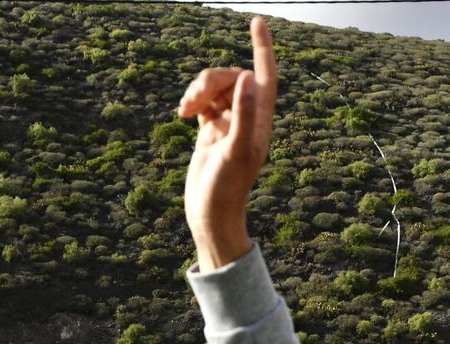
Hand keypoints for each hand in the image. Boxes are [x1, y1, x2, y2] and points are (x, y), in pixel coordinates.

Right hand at [179, 16, 274, 270]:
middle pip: (231, 78)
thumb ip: (245, 113)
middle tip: (192, 101)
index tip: (256, 21)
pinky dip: (193, 102)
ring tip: (184, 110)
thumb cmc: (228, 189)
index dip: (263, 48)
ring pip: (214, 89)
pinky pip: (203, 103)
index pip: (266, 75)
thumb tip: (247, 77)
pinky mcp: (210, 131)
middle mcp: (246, 118)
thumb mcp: (237, 150)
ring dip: (197, 91)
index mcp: (260, 120)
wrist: (210, 215)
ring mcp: (227, 123)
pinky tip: (183, 114)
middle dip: (209, 81)